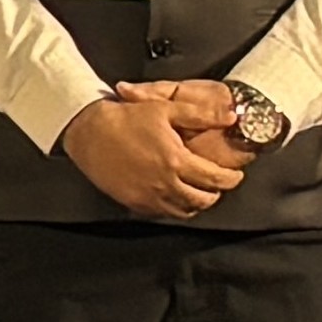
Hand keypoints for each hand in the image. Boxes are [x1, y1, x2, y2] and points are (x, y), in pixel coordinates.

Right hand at [59, 88, 259, 222]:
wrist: (86, 131)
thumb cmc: (125, 117)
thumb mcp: (164, 108)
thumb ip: (201, 114)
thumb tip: (231, 117)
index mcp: (177, 161)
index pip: (217, 179)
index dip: (232, 179)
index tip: (234, 174)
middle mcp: (165, 183)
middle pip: (204, 200)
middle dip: (215, 192)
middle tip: (216, 183)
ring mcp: (148, 196)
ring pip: (185, 210)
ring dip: (195, 203)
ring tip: (196, 190)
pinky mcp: (133, 202)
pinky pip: (162, 213)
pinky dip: (173, 207)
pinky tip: (172, 194)